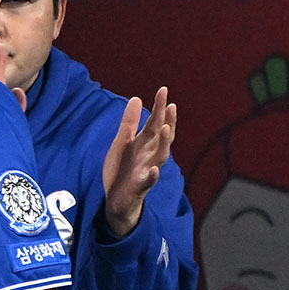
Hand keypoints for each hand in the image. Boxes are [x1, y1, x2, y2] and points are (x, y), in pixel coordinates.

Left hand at [101, 86, 175, 236]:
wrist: (117, 199)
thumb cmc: (122, 169)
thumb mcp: (122, 143)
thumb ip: (129, 123)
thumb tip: (137, 98)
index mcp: (144, 144)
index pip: (155, 122)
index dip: (159, 107)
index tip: (163, 90)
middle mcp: (149, 155)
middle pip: (161, 136)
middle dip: (167, 121)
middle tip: (170, 105)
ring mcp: (146, 170)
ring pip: (160, 157)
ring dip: (164, 143)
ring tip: (164, 128)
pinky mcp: (139, 187)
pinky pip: (148, 182)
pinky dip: (152, 176)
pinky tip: (154, 170)